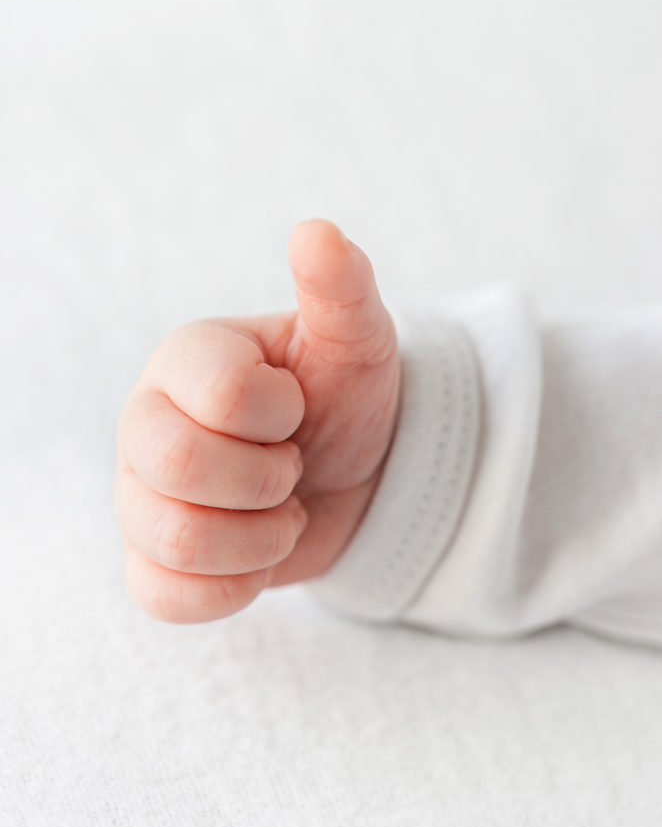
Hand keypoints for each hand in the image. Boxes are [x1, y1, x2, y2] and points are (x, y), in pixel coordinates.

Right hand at [115, 219, 400, 621]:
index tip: (297, 411)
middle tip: (291, 468)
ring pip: (175, 541)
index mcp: (186, 359)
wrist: (351, 478)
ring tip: (283, 513)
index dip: (280, 415)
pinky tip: (258, 555)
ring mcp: (140, 496)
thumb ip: (339, 287)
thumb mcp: (356, 341)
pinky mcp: (152, 560)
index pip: (221, 394)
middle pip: (176, 467)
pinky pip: (164, 595)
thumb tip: (317, 231)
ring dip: (262, 539)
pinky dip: (234, 587)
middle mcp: (146, 422)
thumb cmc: (345, 400)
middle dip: (266, 480)